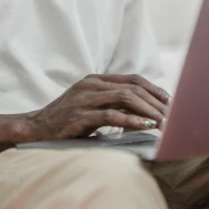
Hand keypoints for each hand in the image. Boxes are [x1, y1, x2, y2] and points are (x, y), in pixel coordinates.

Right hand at [23, 74, 169, 140]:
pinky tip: (145, 127)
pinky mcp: (80, 115)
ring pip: (125, 98)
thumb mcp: (90, 107)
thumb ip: (111, 105)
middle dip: (156, 102)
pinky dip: (132, 121)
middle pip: (133, 88)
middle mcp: (92, 85)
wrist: (35, 129)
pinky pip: (112, 115)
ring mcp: (85, 98)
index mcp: (96, 80)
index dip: (154, 90)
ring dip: (148, 111)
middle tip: (173, 116)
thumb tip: (144, 114)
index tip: (171, 103)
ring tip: (163, 123)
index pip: (133, 79)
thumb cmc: (66, 122)